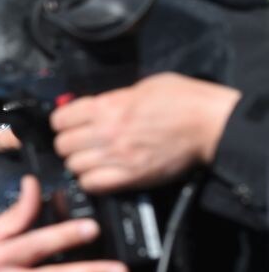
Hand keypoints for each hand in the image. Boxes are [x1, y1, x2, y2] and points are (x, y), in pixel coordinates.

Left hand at [51, 73, 239, 193]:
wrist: (211, 125)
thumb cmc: (183, 101)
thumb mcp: (143, 87)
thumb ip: (114, 99)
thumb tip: (95, 107)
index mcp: (107, 106)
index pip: (60, 119)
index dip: (62, 122)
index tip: (68, 125)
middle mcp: (106, 132)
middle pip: (63, 145)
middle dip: (68, 144)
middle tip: (80, 143)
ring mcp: (117, 156)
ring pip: (73, 166)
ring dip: (79, 164)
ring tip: (91, 160)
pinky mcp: (130, 177)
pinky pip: (92, 184)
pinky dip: (91, 181)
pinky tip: (100, 174)